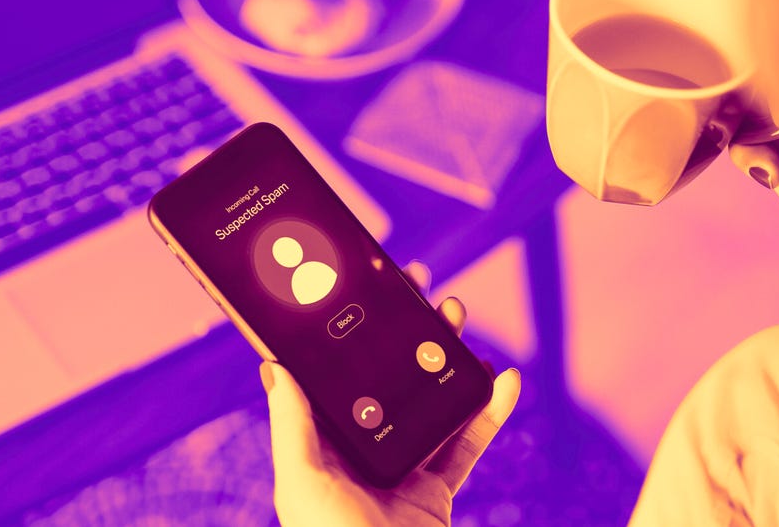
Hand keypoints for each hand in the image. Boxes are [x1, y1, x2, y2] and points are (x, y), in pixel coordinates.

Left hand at [260, 261, 521, 526]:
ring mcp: (401, 465)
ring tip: (456, 319)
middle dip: (404, 333)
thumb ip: (294, 426)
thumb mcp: (303, 483)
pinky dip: (489, 412)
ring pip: (429, 399)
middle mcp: (362, 447)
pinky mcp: (436, 489)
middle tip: (420, 289)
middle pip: (387, 377)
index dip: (346, 332)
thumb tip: (275, 366)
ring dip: (446, 359)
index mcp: (323, 442)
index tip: (362, 289)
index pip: (335, 375)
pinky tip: (504, 381)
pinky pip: (467, 442)